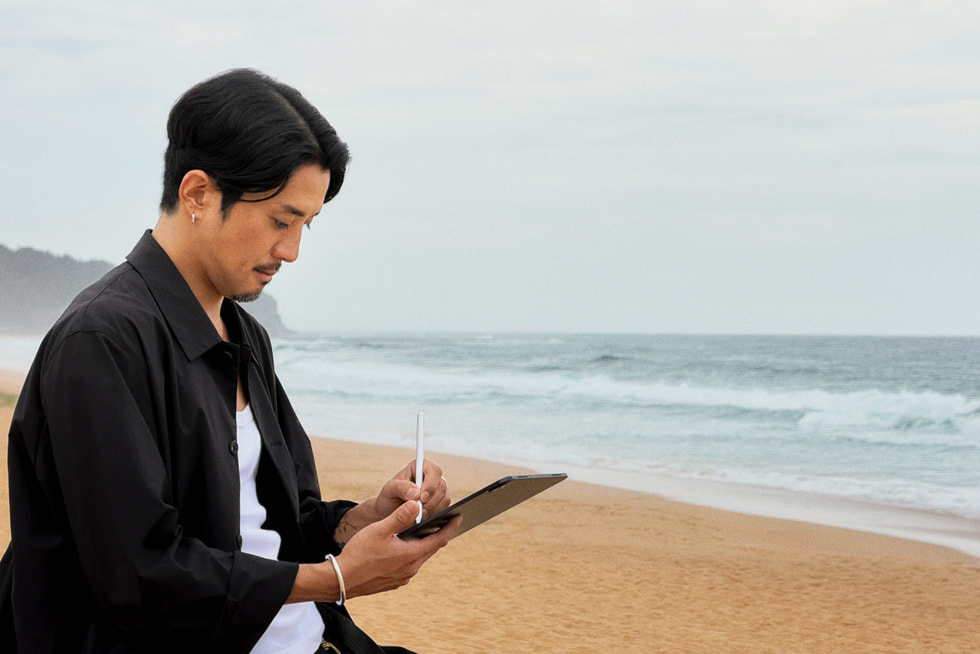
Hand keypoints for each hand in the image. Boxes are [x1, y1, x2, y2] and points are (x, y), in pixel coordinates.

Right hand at [289, 501, 460, 603]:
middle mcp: (411, 569)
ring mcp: (403, 577)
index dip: (450, 527)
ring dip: (421, 544)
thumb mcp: (380, 530)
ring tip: (421, 530)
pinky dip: (410, 553)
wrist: (341, 580)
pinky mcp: (394, 581)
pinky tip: (401, 546)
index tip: (459, 517)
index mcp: (411, 555)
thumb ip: (400, 517)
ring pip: (418, 556)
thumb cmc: (359, 554)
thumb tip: (417, 504)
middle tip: (442, 520)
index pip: (439, 539)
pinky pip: (408, 564)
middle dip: (436, 533)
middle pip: (430, 548)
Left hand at [372, 459, 450, 522]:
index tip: (422, 498)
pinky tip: (423, 519)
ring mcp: (437, 491)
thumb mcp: (389, 490)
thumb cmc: (389, 498)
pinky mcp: (440, 504)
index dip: (430, 484)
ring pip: (444, 499)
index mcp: (420, 467)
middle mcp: (431, 477)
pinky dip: (434, 515)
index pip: (434, 471)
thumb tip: (416, 491)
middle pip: (441, 486)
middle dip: (431, 501)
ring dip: (432, 510)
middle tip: (419, 512)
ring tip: (418, 516)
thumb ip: (401, 487)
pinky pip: (444, 509)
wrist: (389, 514)